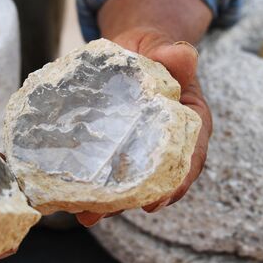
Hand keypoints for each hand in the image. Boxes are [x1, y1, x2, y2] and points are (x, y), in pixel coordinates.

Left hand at [76, 27, 211, 226]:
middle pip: (154, 179)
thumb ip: (171, 53)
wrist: (131, 52)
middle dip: (128, 201)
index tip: (156, 202)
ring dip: (108, 202)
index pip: (189, 156)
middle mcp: (166, 143)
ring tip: (83, 215)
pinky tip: (73, 196)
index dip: (175, 182)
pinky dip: (95, 185)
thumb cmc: (151, 50)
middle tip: (101, 215)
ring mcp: (140, 149)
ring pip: (129, 181)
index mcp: (188, 121)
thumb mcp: (161, 48)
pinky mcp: (116, 149)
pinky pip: (109, 170)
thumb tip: (181, 54)